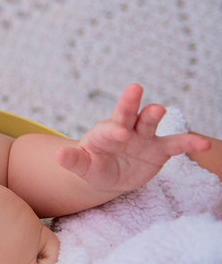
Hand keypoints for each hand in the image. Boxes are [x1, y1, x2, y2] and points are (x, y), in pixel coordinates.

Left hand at [56, 84, 210, 194]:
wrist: (109, 174)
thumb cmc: (93, 166)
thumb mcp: (82, 167)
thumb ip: (73, 161)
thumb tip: (58, 156)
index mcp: (101, 135)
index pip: (106, 130)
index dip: (112, 131)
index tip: (118, 133)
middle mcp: (123, 130)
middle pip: (125, 113)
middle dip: (129, 102)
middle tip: (134, 89)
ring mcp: (142, 138)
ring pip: (148, 123)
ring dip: (153, 115)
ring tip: (159, 108)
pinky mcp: (159, 150)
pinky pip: (175, 144)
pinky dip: (189, 143)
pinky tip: (204, 144)